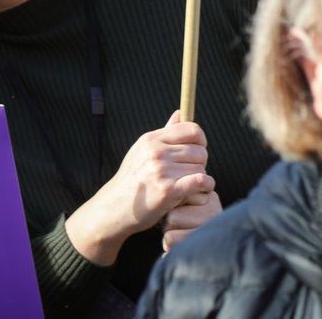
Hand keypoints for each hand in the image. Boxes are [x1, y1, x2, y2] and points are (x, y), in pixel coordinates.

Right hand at [65, 111, 212, 264]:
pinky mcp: (168, 190)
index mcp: (152, 140)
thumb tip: (180, 113)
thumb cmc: (132, 180)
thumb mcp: (142, 151)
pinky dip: (206, 186)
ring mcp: (162, 170)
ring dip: (200, 179)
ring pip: (201, 168)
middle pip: (200, 151)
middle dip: (200, 164)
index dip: (200, 140)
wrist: (115, 207)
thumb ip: (164, 134)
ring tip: (189, 187)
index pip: (191, 129)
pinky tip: (200, 191)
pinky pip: (200, 181)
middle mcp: (157, 152)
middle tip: (189, 174)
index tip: (197, 151)